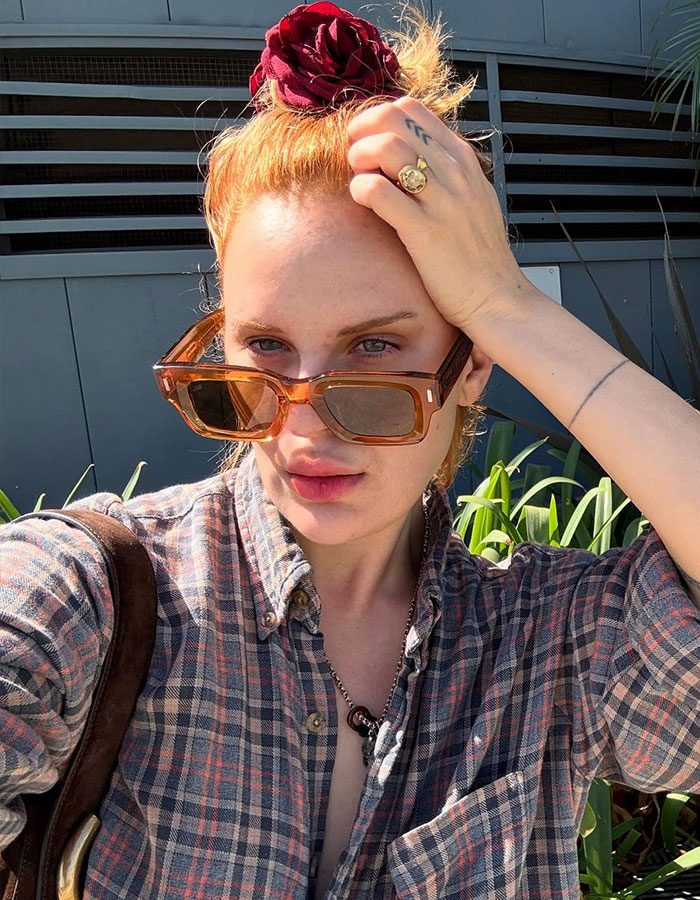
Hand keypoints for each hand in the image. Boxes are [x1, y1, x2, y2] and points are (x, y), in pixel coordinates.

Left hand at [346, 95, 535, 332]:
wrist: (497, 298)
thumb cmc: (478, 258)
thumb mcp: (472, 200)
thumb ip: (445, 175)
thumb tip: (407, 160)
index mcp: (463, 160)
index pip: (412, 109)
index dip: (379, 119)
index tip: (368, 143)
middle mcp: (454, 172)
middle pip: (393, 117)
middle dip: (363, 131)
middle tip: (356, 159)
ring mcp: (441, 199)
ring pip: (385, 147)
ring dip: (359, 158)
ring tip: (359, 181)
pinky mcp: (424, 231)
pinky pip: (378, 191)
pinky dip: (360, 190)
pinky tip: (362, 202)